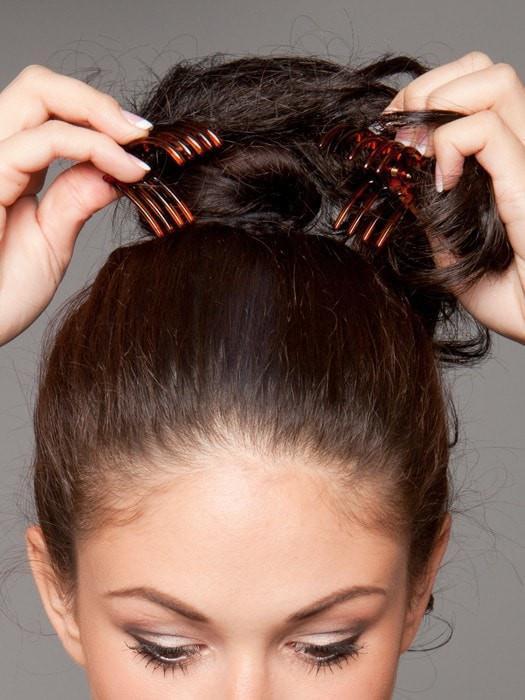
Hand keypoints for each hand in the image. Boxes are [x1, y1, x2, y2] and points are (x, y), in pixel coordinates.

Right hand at [0, 64, 153, 346]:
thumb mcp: (50, 240)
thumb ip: (74, 198)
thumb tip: (114, 171)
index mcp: (8, 167)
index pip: (47, 112)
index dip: (95, 115)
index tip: (141, 142)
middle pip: (38, 86)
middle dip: (97, 101)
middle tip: (141, 132)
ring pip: (37, 92)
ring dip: (98, 111)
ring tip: (137, 144)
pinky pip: (42, 141)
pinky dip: (92, 145)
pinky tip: (125, 168)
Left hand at [382, 50, 524, 343]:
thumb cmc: (510, 296)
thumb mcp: (454, 249)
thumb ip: (433, 211)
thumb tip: (402, 180)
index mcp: (506, 160)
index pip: (470, 90)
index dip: (422, 99)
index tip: (388, 137)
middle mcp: (523, 149)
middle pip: (482, 68)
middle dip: (426, 90)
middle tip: (398, 138)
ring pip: (493, 80)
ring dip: (438, 105)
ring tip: (418, 154)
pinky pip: (487, 131)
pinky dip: (449, 144)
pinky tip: (440, 181)